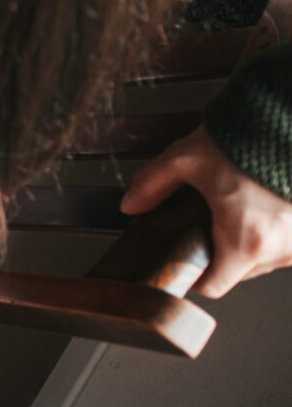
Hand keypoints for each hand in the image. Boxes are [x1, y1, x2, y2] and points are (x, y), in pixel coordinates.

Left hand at [122, 128, 291, 297]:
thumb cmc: (249, 139)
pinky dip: (271, 229)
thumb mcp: (187, 158)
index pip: (214, 286)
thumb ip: (152, 184)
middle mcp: (281, 250)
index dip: (193, 275)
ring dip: (248, 240)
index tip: (186, 260)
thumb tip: (130, 205)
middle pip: (239, 271)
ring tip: (237, 207)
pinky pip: (286, 243)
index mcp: (247, 242)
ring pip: (265, 258)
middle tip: (207, 221)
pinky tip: (260, 205)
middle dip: (220, 251)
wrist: (289, 120)